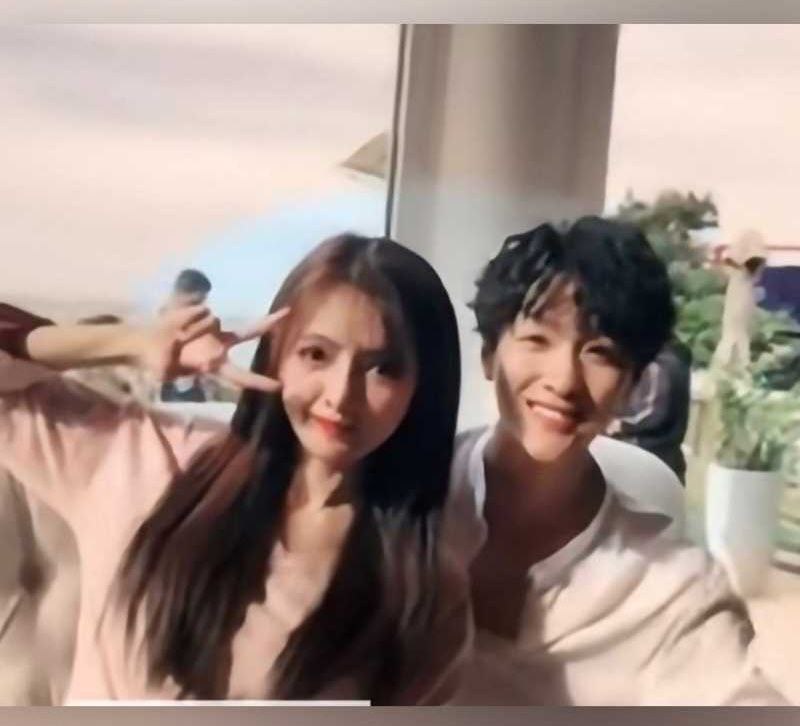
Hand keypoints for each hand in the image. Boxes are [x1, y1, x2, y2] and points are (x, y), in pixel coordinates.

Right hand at [139, 305, 288, 392]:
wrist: (144, 344)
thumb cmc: (160, 363)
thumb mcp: (168, 374)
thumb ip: (184, 371)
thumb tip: (202, 361)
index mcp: (215, 365)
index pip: (242, 376)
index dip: (259, 382)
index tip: (279, 387)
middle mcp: (220, 345)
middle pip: (248, 332)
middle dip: (267, 323)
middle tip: (288, 313)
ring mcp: (213, 328)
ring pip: (210, 319)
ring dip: (193, 327)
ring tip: (176, 335)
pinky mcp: (201, 311)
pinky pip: (198, 311)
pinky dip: (187, 317)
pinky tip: (176, 325)